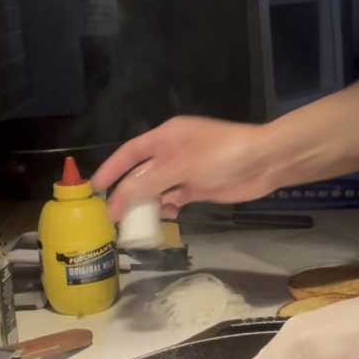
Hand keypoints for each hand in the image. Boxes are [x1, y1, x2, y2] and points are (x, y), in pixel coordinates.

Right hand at [91, 116, 277, 221]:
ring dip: (147, 203)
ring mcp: (186, 171)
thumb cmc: (223, 156)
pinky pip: (175, 198)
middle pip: (141, 173)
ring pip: (157, 189)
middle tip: (112, 215)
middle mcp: (172, 152)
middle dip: (127, 193)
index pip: (130, 152)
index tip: (95, 188)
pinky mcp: (199, 187)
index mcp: (166, 137)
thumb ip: (151, 183)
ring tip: (135, 221)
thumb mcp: (183, 167)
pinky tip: (167, 216)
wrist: (264, 163)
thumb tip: (121, 199)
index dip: (112, 169)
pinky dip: (169, 208)